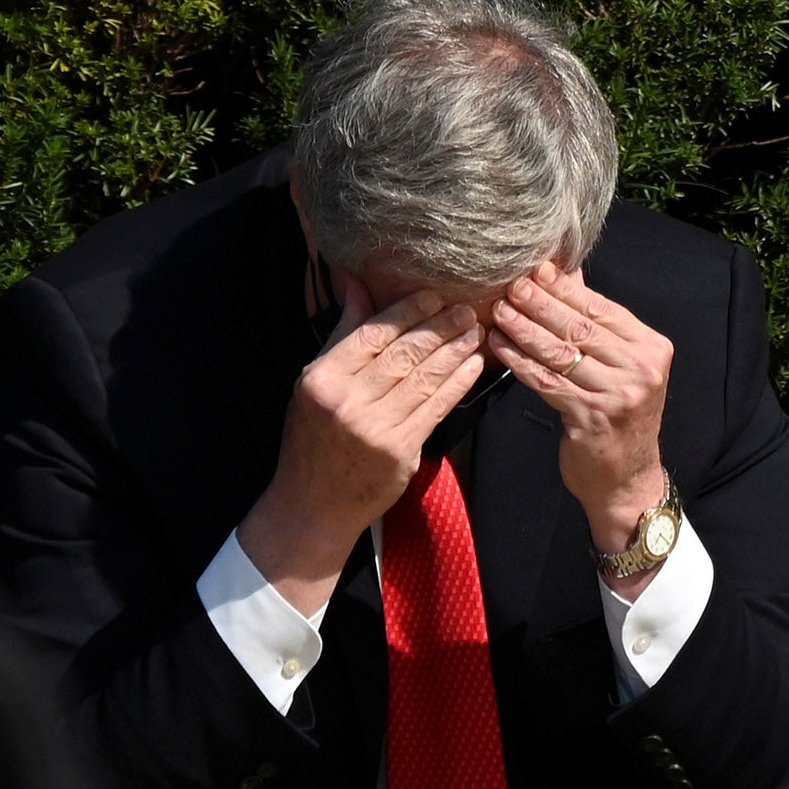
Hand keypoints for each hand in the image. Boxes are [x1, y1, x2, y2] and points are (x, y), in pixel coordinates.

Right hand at [238, 280, 485, 605]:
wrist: (314, 505)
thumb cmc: (313, 439)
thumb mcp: (315, 384)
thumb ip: (342, 335)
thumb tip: (357, 284)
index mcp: (322, 379)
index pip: (372, 335)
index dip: (406, 312)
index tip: (433, 295)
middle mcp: (347, 401)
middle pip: (403, 354)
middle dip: (439, 328)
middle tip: (466, 308)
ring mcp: (375, 428)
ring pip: (424, 378)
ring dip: (455, 351)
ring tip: (474, 331)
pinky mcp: (400, 451)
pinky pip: (436, 408)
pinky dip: (457, 383)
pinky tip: (473, 365)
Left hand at [488, 261, 674, 562]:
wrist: (628, 478)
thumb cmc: (620, 417)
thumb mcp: (622, 368)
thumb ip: (598, 326)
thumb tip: (567, 277)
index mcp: (652, 349)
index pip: (602, 309)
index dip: (566, 289)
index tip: (537, 270)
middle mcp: (640, 369)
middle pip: (580, 327)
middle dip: (540, 303)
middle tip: (512, 285)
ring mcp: (617, 394)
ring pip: (560, 352)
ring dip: (524, 329)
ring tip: (499, 311)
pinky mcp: (590, 417)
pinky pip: (546, 381)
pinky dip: (519, 362)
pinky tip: (499, 347)